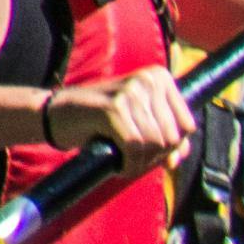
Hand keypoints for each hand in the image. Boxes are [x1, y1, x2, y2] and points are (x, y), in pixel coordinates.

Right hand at [43, 65, 194, 167]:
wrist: (55, 114)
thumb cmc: (100, 121)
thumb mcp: (138, 124)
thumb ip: (165, 138)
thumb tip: (179, 158)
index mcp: (159, 77)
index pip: (188, 126)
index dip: (172, 147)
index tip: (151, 152)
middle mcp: (147, 80)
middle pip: (173, 137)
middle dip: (155, 157)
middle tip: (134, 160)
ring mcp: (130, 92)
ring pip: (155, 144)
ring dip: (141, 163)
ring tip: (124, 161)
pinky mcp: (112, 108)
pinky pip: (135, 148)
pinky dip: (129, 164)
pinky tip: (119, 165)